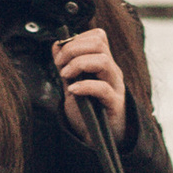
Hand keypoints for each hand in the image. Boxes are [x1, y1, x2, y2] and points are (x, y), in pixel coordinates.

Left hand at [53, 26, 128, 143]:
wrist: (97, 137)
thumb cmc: (88, 110)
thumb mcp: (72, 83)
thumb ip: (65, 65)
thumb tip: (56, 44)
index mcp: (103, 63)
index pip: (98, 36)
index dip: (77, 39)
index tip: (60, 54)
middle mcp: (112, 70)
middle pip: (99, 43)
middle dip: (73, 48)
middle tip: (60, 64)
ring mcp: (115, 85)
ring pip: (103, 60)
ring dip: (78, 64)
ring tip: (65, 75)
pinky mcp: (115, 103)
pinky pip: (103, 88)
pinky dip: (84, 86)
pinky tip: (73, 90)